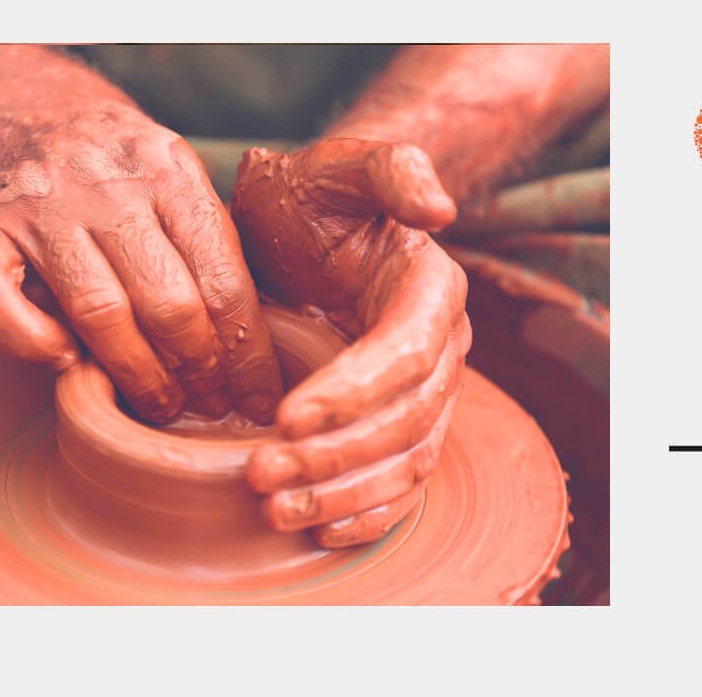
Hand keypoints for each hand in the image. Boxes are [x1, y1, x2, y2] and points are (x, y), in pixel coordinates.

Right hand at [0, 108, 282, 422]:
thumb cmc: (97, 146)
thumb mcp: (164, 162)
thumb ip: (198, 228)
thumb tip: (245, 328)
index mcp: (168, 171)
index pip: (223, 278)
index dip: (247, 350)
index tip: (258, 394)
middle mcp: (106, 186)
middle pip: (169, 302)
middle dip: (199, 370)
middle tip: (208, 406)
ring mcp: (39, 207)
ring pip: (100, 311)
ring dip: (134, 373)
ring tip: (158, 404)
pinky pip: (0, 304)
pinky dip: (31, 344)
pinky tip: (61, 360)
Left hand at [232, 138, 470, 547]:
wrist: (301, 229)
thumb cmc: (311, 199)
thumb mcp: (335, 167)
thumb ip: (388, 168)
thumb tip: (438, 211)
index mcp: (432, 291)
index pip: (404, 355)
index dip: (352, 392)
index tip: (285, 417)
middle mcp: (441, 349)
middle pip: (405, 420)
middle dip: (335, 455)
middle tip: (260, 472)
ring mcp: (425, 394)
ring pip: (404, 461)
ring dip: (342, 494)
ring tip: (275, 508)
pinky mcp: (400, 427)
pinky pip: (401, 485)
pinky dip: (366, 515)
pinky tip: (317, 532)